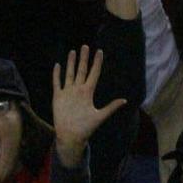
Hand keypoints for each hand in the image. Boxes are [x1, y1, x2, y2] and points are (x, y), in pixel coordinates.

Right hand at [51, 46, 126, 167]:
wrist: (71, 136)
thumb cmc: (86, 128)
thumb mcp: (100, 116)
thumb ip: (111, 107)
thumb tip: (125, 100)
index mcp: (88, 93)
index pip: (94, 74)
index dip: (97, 63)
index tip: (99, 51)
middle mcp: (78, 90)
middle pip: (81, 70)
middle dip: (83, 58)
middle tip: (85, 46)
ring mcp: (68, 93)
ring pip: (69, 74)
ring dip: (70, 63)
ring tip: (72, 52)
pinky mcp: (58, 98)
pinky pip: (57, 83)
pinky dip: (57, 75)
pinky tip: (57, 66)